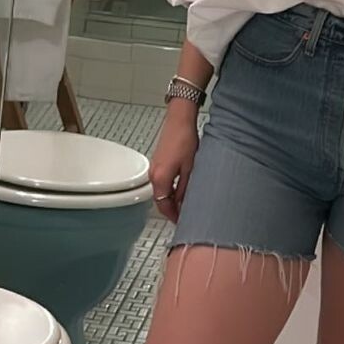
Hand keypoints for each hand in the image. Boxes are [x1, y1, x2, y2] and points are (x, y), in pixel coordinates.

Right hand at [148, 105, 199, 222]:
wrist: (179, 121)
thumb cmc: (185, 140)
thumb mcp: (190, 168)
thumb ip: (185, 188)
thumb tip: (183, 203)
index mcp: (160, 178)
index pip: (164, 206)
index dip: (173, 216)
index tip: (182, 222)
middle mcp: (153, 175)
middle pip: (160, 200)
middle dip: (171, 210)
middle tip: (185, 216)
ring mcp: (154, 168)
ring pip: (161, 191)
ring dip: (170, 200)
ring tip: (184, 204)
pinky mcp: (157, 162)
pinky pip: (161, 182)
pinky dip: (168, 189)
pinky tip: (180, 189)